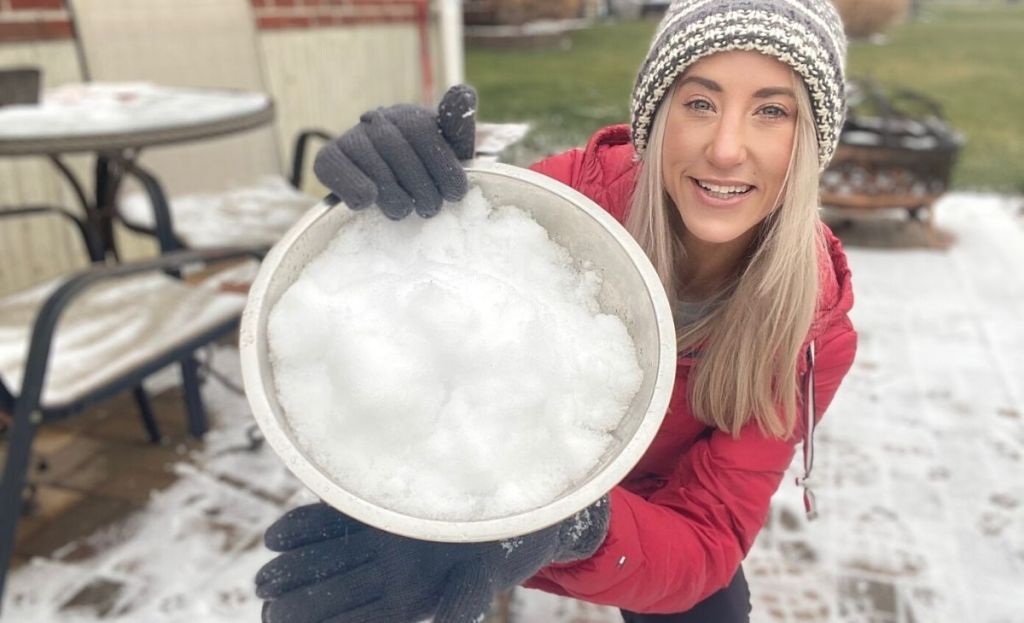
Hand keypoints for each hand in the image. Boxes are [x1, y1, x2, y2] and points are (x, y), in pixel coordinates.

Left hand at [255, 498, 609, 622]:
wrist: (515, 504)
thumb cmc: (506, 544)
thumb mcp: (490, 574)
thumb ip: (467, 599)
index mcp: (410, 597)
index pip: (359, 617)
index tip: (292, 622)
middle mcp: (388, 572)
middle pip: (334, 592)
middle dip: (299, 603)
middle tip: (268, 607)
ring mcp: (377, 541)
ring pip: (326, 560)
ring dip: (292, 571)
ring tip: (263, 581)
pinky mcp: (373, 509)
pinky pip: (332, 520)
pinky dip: (304, 529)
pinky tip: (278, 535)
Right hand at [314, 84, 476, 219]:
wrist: (390, 193)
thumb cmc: (427, 175)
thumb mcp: (450, 153)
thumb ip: (458, 128)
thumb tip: (464, 93)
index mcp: (410, 116)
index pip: (421, 131)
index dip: (442, 165)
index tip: (455, 192)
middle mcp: (378, 120)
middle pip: (396, 149)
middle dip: (420, 187)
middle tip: (430, 208)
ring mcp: (351, 137)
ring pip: (370, 164)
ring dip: (393, 196)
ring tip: (405, 209)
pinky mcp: (328, 158)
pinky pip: (336, 170)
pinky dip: (354, 188)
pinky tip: (368, 202)